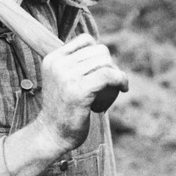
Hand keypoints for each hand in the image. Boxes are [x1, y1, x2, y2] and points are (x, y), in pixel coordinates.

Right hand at [35, 34, 128, 151]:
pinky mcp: (79, 90)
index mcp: (53, 58)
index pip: (85, 40)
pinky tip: (124, 88)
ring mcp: (67, 77)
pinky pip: (109, 76)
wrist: (52, 135)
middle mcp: (58, 64)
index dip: (100, 54)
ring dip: (117, 74)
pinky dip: (121, 80)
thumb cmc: (63, 109)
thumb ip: (74, 64)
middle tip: (110, 83)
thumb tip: (102, 51)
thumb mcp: (61, 80)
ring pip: (105, 63)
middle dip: (110, 65)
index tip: (103, 70)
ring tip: (115, 88)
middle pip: (99, 51)